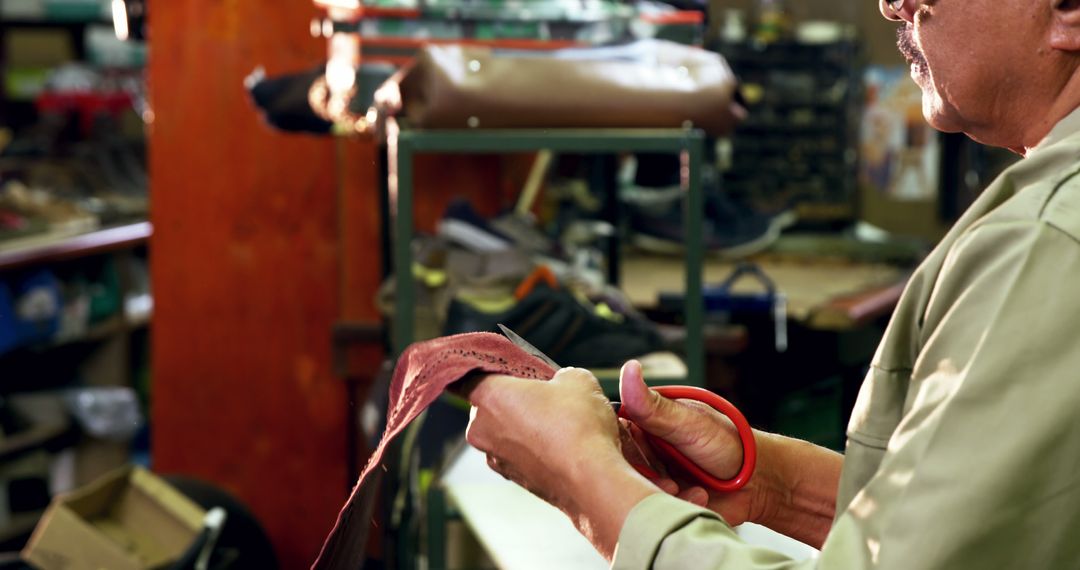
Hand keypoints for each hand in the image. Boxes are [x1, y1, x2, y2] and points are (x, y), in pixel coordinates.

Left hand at [463, 368, 661, 557]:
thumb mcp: (576, 380)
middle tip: (543, 395)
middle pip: (488, 404)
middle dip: (511, 399)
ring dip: (522, 426)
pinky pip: (516, 453)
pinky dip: (532, 448)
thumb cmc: (578, 424)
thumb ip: (560, 376)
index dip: (480, 370)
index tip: (499, 369)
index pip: (464, 378)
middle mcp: (481, 428)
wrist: (591, 479)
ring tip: (558, 424)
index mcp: (489, 396)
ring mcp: (495, 457)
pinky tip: (559, 446)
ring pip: (503, 431)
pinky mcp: (512, 478)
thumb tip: (561, 384)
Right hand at [618, 360, 762, 526]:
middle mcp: (645, 452)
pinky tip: (698, 497)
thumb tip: (629, 368)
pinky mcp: (665, 504)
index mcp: (645, 425)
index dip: (616, 445)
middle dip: (641, 475)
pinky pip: (656, 511)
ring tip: (681, 488)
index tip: (630, 455)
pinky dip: (676, 504)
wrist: (760, 481)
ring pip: (635, 492)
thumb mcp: (689, 423)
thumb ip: (654, 406)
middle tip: (665, 478)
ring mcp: (654, 479)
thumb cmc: (730, 442)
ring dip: (658, 492)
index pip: (613, 433)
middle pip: (620, 466)